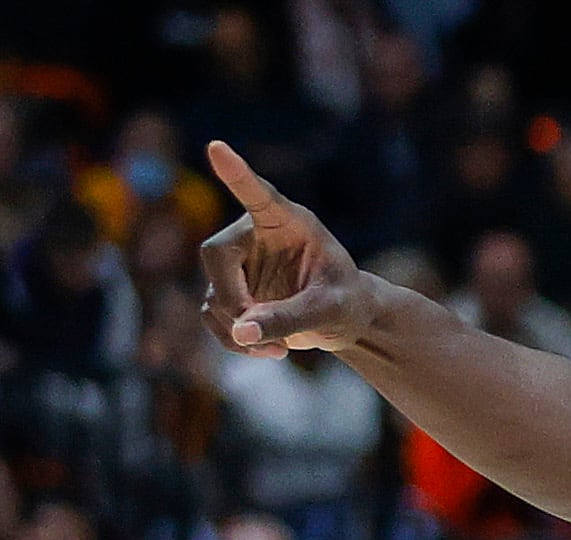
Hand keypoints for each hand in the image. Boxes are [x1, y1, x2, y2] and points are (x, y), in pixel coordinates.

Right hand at [200, 140, 377, 356]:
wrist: (345, 318)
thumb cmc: (346, 300)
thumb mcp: (329, 309)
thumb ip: (289, 317)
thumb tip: (240, 331)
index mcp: (287, 221)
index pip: (258, 194)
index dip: (237, 173)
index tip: (217, 147)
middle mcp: (253, 235)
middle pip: (215, 255)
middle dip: (233, 298)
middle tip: (258, 328)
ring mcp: (237, 264)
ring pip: (213, 294)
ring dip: (238, 328)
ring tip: (280, 349)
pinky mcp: (229, 291)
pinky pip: (214, 317)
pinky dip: (236, 340)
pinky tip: (270, 351)